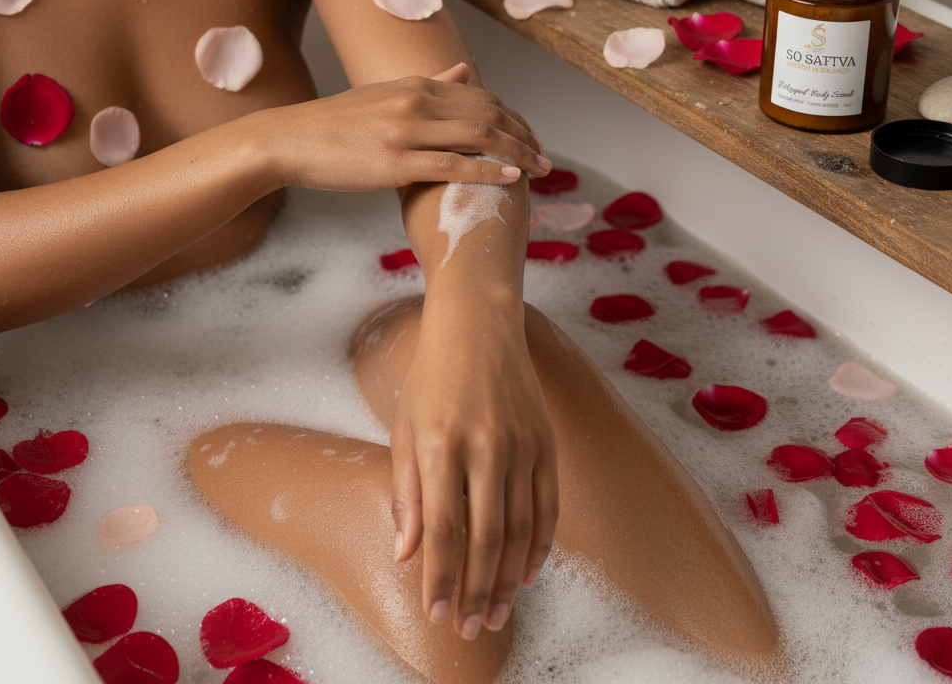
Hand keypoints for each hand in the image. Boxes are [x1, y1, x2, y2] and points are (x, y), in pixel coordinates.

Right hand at [268, 63, 550, 192]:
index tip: (531, 136)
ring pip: (479, 137)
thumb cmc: (334, 124)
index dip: (514, 116)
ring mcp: (407, 131)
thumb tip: (465, 72)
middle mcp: (417, 101)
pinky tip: (511, 178)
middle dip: (524, 135)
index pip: (481, 96)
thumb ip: (429, 85)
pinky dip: (488, 170)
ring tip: (541, 168)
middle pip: (489, 114)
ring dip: (517, 152)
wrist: (289, 140)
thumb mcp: (385, 94)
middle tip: (547, 156)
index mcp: (415, 85)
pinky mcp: (395, 162)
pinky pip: (453, 165)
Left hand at [389, 297, 558, 638]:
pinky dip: (540, 544)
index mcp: (440, 442)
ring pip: (520, 528)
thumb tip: (407, 552)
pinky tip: (527, 573)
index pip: (442, 529)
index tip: (436, 611)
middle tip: (469, 628)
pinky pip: (548, 505)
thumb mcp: (404, 427)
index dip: (439, 577)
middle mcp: (486, 445)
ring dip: (507, 579)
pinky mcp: (546, 441)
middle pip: (485, 537)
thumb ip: (406, 492)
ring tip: (496, 614)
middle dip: (475, 590)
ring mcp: (522, 443)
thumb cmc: (432, 375)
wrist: (479, 324)